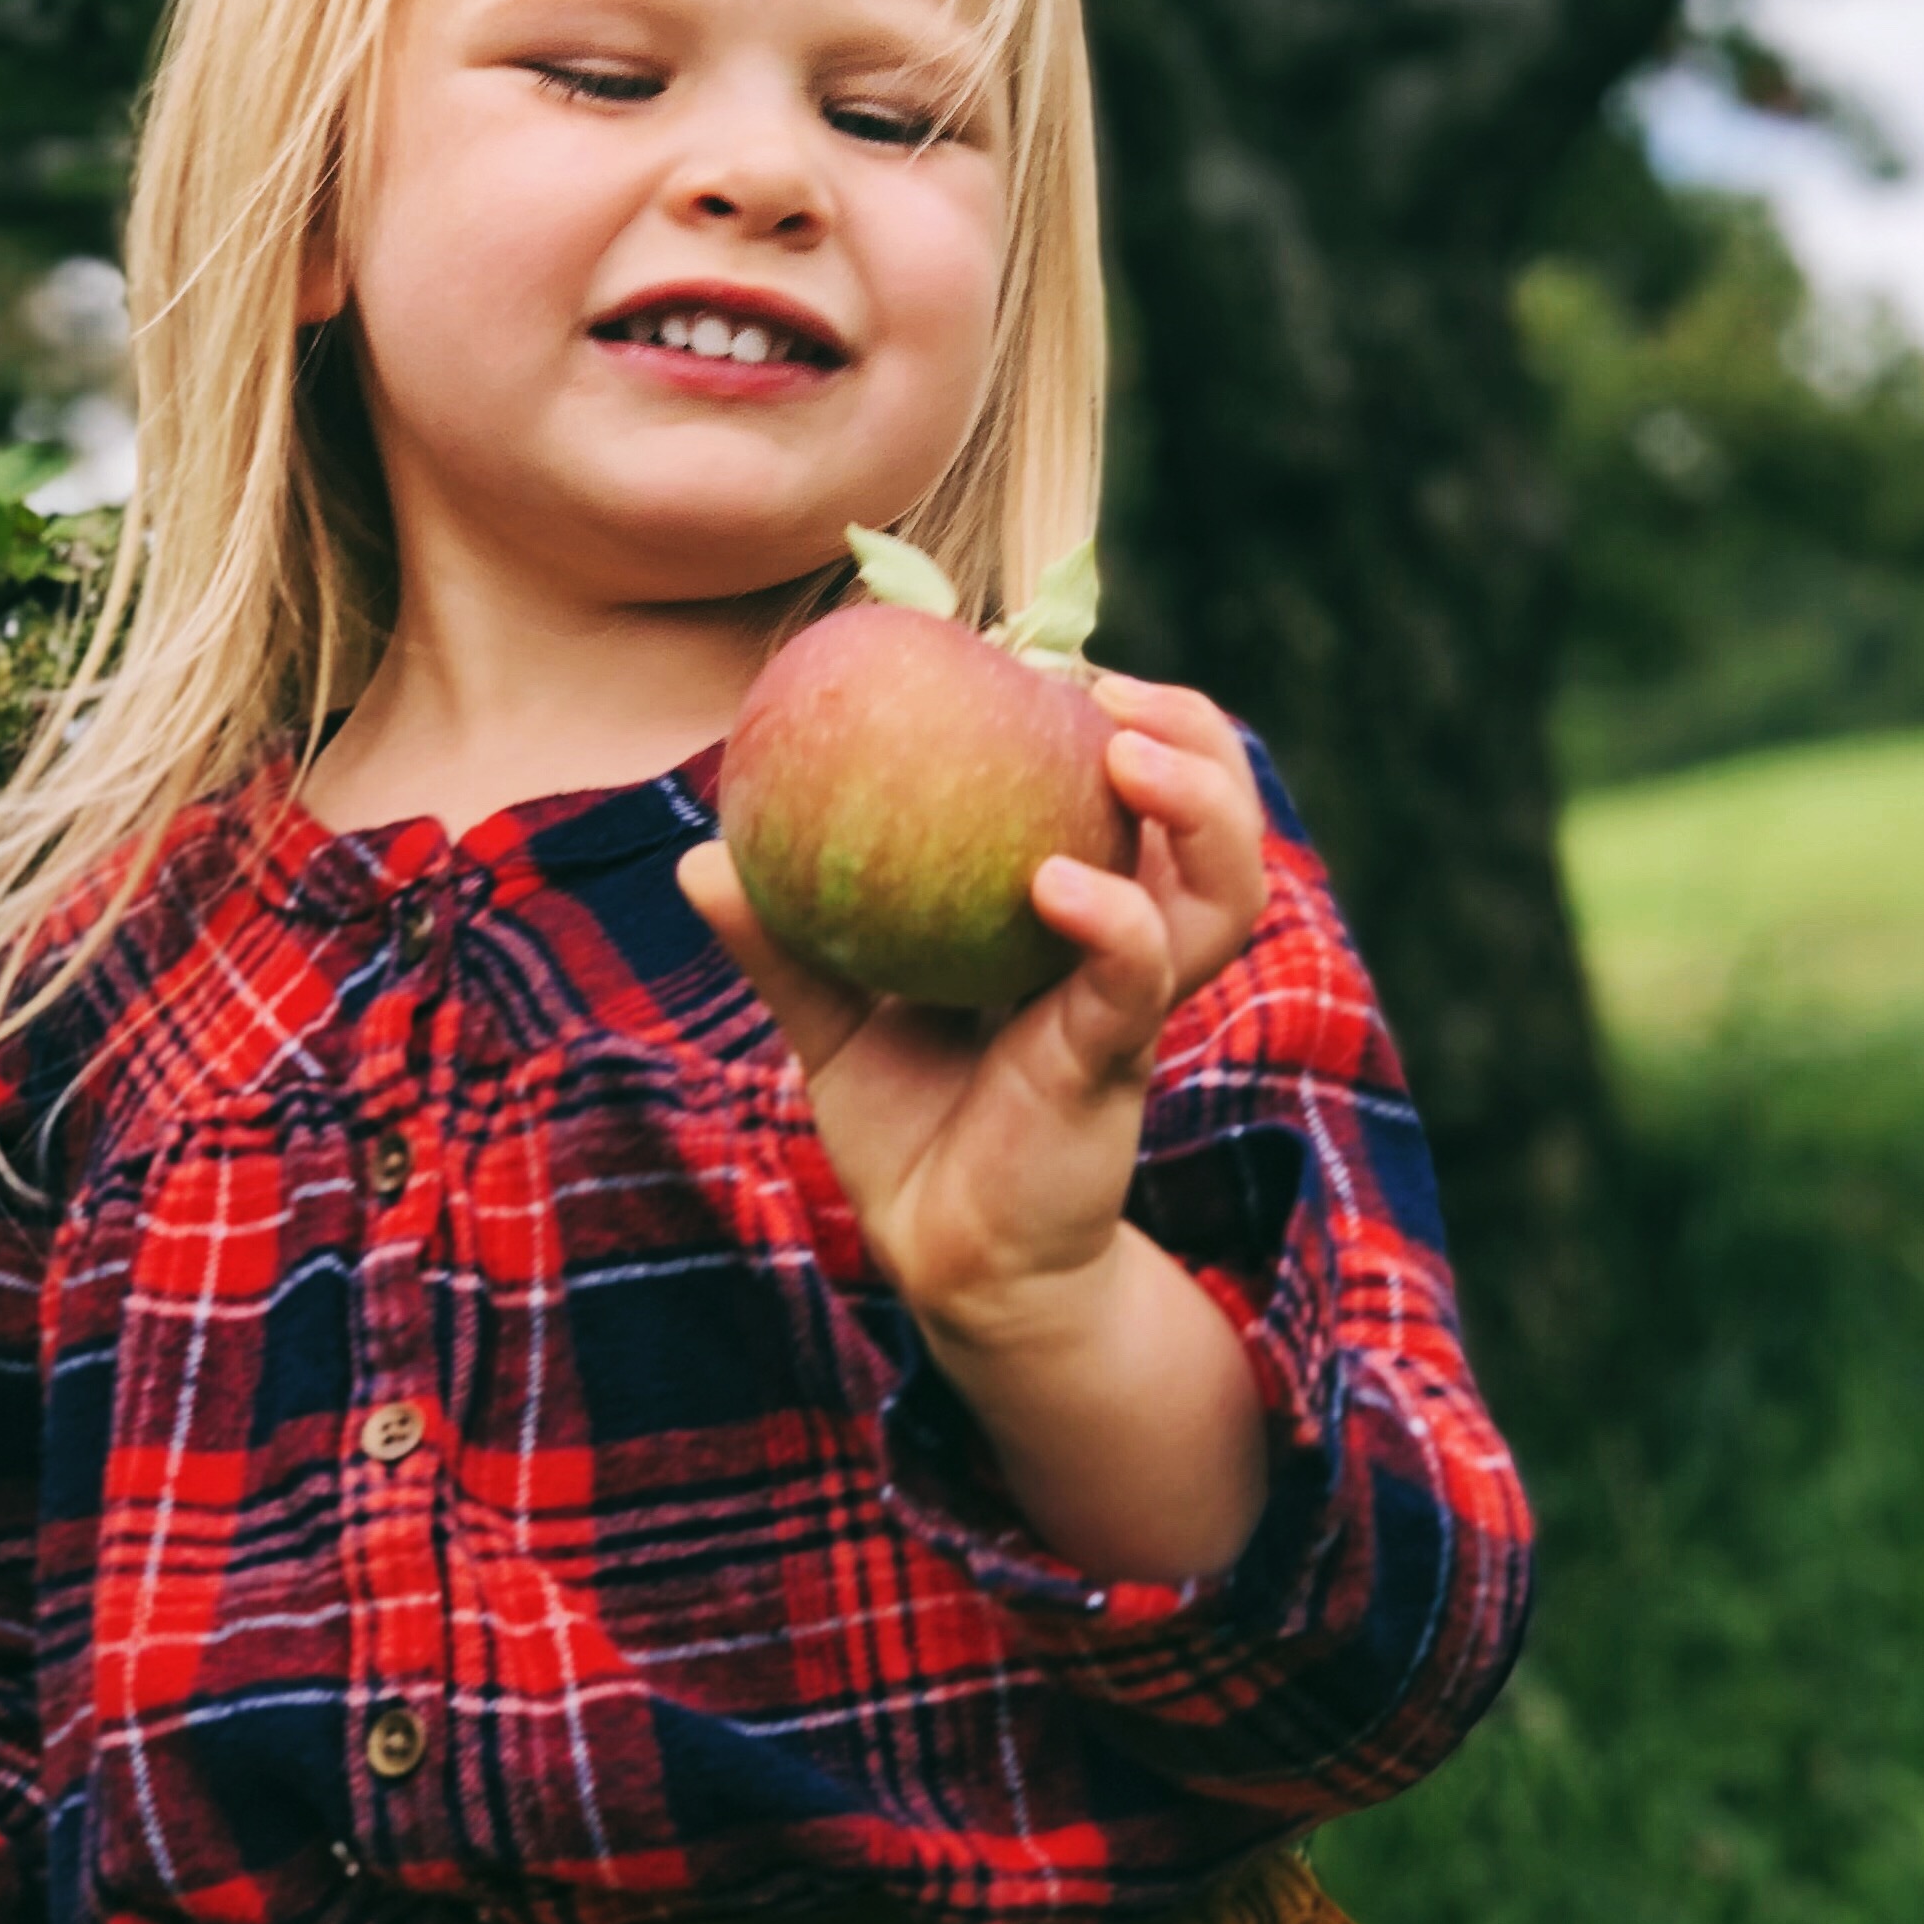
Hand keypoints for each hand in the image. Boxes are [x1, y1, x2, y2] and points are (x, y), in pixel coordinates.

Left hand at [679, 674, 1272, 1576]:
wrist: (944, 1263)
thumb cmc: (914, 1129)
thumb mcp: (836, 1020)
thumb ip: (786, 942)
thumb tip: (701, 856)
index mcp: (1081, 918)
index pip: (1142, 796)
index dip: (1136, 715)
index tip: (1059, 659)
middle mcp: (1127, 950)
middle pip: (1221, 826)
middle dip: (1204, 741)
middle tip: (1121, 691)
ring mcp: (1128, 1007)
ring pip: (1220, 894)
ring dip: (1197, 808)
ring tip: (1128, 748)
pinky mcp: (1110, 1066)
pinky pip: (1133, 981)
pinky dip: (1111, 922)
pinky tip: (1056, 885)